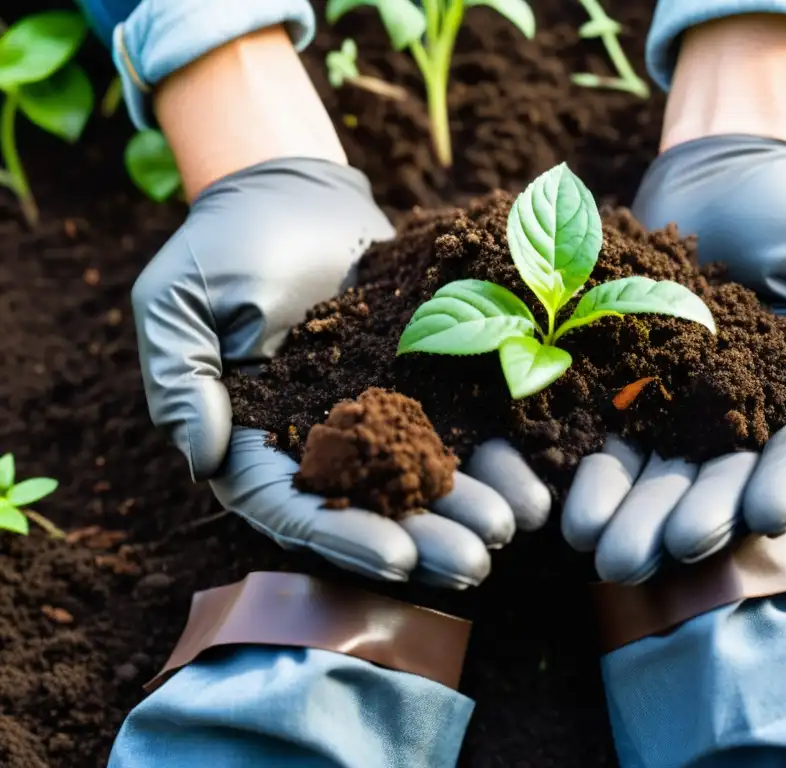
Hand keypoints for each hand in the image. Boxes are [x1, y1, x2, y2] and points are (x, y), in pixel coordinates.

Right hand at [132, 158, 550, 587]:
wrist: (288, 195)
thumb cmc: (222, 247)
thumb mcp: (177, 305)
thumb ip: (181, 382)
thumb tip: (204, 458)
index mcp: (254, 443)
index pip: (298, 509)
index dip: (348, 537)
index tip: (400, 558)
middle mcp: (318, 445)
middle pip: (373, 509)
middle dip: (426, 538)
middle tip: (478, 563)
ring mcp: (373, 416)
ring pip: (423, 475)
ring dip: (468, 505)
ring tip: (516, 524)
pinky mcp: (417, 383)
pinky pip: (457, 421)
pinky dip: (491, 449)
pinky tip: (530, 472)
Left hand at [561, 135, 785, 583]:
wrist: (720, 172)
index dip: (783, 487)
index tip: (764, 515)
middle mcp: (734, 418)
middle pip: (714, 482)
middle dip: (688, 522)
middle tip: (660, 554)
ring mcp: (673, 406)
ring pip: (652, 473)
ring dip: (629, 514)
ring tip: (602, 550)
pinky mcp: (619, 382)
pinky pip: (600, 430)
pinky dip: (585, 468)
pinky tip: (566, 502)